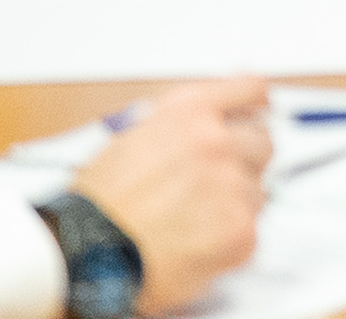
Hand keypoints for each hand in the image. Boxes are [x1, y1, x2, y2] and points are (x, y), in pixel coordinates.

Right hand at [66, 80, 271, 314]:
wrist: (82, 254)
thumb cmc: (98, 204)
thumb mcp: (133, 137)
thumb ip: (182, 119)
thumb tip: (220, 108)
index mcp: (189, 113)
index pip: (251, 91)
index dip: (256, 106)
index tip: (258, 116)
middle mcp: (215, 142)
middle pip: (263, 142)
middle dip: (244, 162)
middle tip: (212, 186)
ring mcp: (230, 185)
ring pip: (257, 191)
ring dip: (233, 205)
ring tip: (190, 223)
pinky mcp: (239, 229)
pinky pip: (251, 231)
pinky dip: (229, 242)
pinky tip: (194, 247)